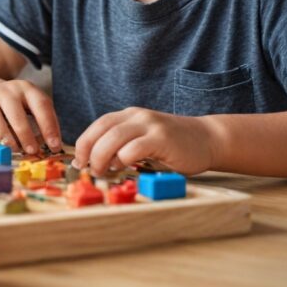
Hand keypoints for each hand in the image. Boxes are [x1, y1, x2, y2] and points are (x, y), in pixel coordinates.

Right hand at [0, 79, 61, 154]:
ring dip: (23, 135)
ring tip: (26, 151)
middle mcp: (18, 89)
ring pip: (15, 115)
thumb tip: (47, 147)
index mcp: (31, 90)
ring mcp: (1, 94)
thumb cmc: (6, 108)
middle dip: (43, 129)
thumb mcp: (22, 109)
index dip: (52, 125)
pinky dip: (4, 137)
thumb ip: (35, 123)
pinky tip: (9, 147)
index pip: (46, 105)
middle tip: (43, 149)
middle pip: (36, 106)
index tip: (56, 146)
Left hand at [74, 107, 215, 175]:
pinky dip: (123, 159)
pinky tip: (126, 167)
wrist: (207, 139)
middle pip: (101, 131)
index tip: (79, 161)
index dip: (84, 143)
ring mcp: (150, 125)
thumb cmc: (172, 146)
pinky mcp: (162, 139)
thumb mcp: (143, 139)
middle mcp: (137, 116)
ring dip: (103, 157)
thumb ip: (122, 145)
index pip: (98, 125)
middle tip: (91, 170)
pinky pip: (134, 148)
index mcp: (129, 115)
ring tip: (104, 171)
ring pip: (114, 138)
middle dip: (90, 153)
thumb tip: (96, 163)